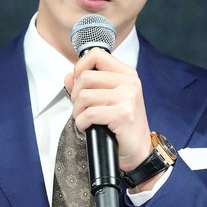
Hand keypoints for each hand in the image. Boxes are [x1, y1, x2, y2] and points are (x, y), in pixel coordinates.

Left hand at [64, 47, 151, 173]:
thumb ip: (88, 85)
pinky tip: (88, 128)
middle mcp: (129, 82)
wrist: (138, 150)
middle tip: (82, 109)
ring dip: (78, 112)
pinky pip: (89, 114)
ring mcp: (127, 97)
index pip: (96, 55)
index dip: (80, 67)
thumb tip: (68, 77)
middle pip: (85, 77)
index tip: (79, 83)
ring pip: (84, 96)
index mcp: (126, 74)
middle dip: (76, 96)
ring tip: (85, 120)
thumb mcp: (106, 100)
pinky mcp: (122, 114)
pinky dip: (82, 123)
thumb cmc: (122, 126)